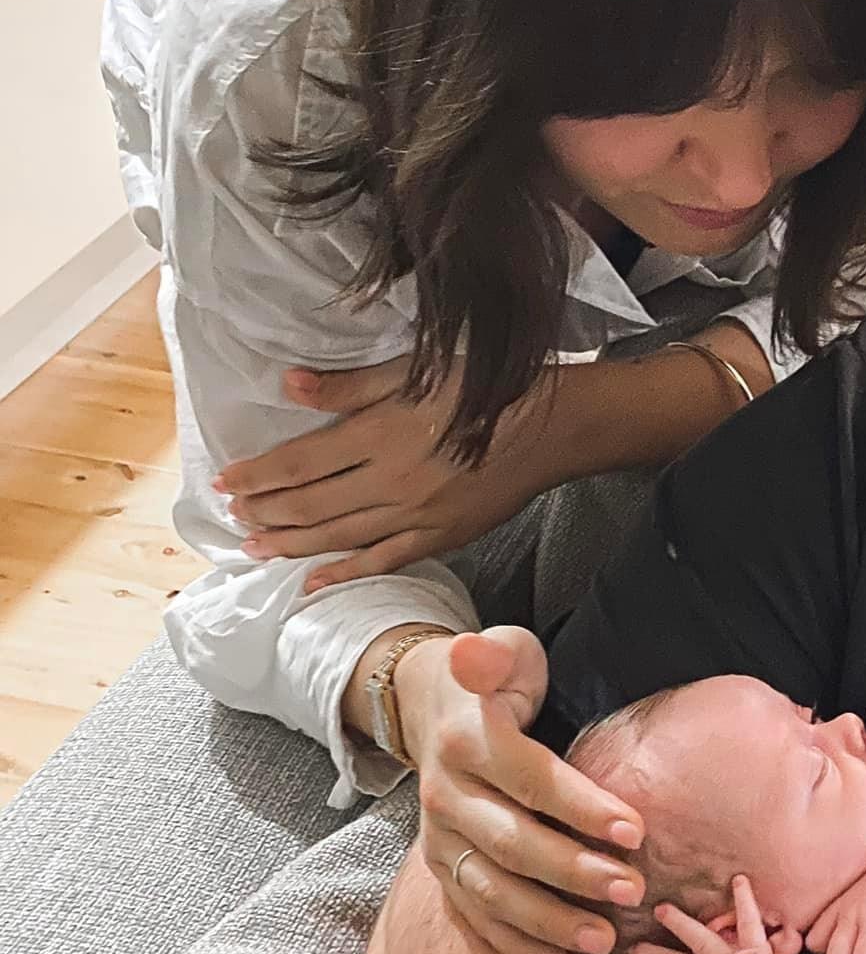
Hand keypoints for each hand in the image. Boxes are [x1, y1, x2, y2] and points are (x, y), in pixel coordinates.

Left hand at [218, 359, 550, 589]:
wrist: (552, 428)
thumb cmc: (485, 390)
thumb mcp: (417, 371)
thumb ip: (350, 384)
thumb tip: (289, 386)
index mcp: (383, 434)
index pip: (301, 461)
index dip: (258, 474)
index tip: (226, 480)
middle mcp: (393, 482)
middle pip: (312, 504)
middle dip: (266, 511)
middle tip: (233, 517)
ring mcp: (417, 515)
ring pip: (340, 536)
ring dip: (292, 544)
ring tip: (256, 548)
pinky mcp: (442, 536)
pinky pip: (384, 559)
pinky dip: (347, 572)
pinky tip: (315, 582)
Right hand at [393, 626, 646, 953]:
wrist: (427, 710)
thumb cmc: (494, 685)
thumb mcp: (504, 654)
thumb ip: (496, 656)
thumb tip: (473, 652)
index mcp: (467, 741)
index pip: (530, 779)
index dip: (580, 806)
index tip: (635, 829)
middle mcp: (447, 796)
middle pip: (512, 843)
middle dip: (573, 871)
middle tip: (632, 891)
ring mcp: (440, 839)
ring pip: (492, 890)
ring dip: (547, 920)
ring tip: (602, 939)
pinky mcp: (443, 869)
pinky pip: (476, 917)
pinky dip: (515, 946)